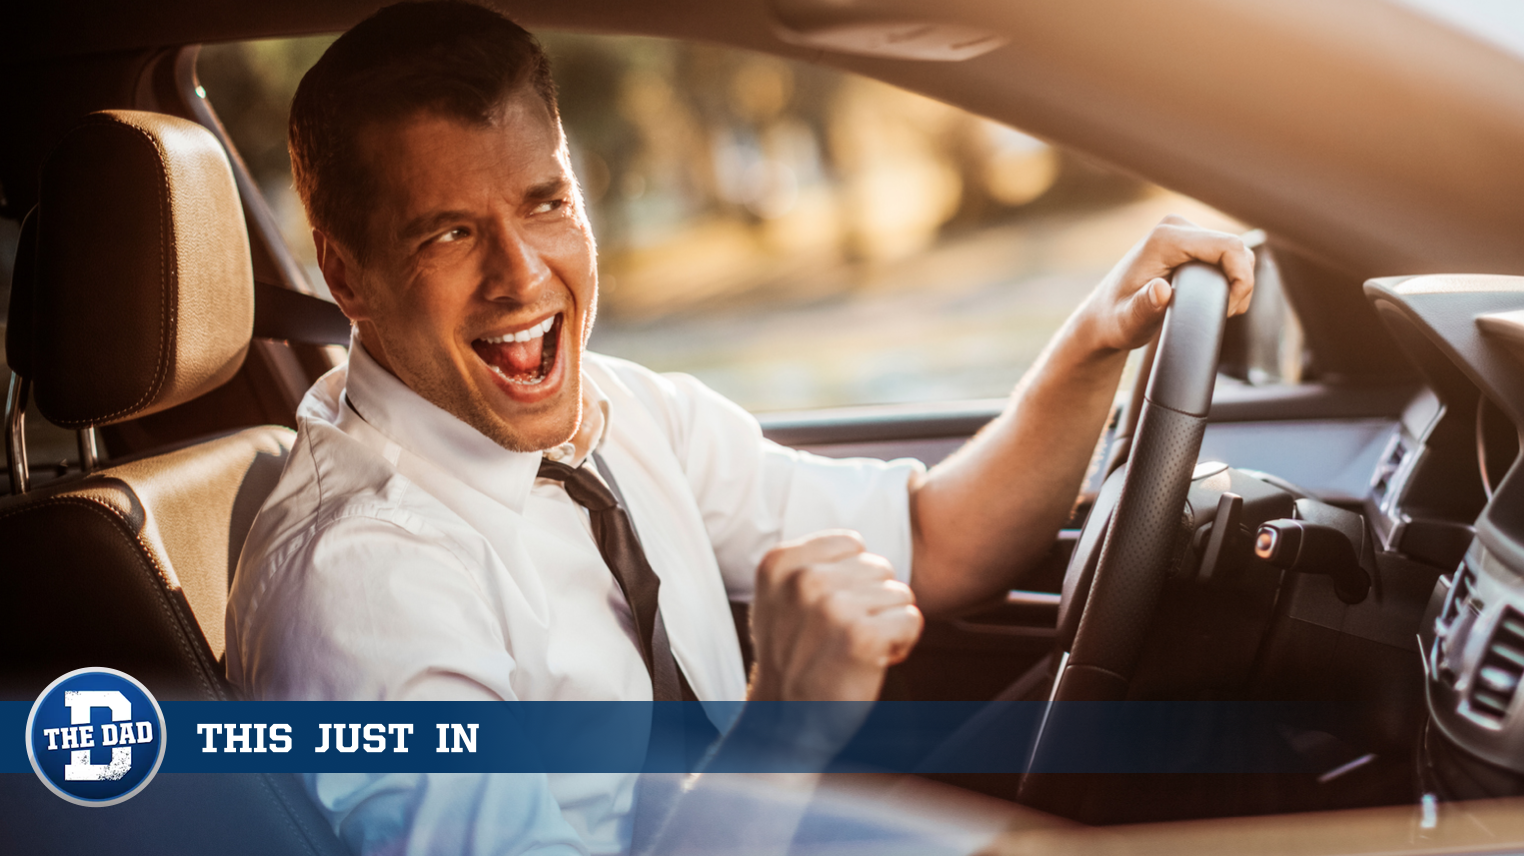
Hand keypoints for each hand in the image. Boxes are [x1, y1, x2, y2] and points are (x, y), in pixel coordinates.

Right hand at [748, 530, 922, 701]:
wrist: (784, 724)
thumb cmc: (794, 661)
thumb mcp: (781, 599)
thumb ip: (812, 564)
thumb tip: (859, 545)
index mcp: (780, 563)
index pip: (853, 544)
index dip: (853, 580)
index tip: (829, 613)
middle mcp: (804, 579)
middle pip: (879, 568)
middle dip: (872, 603)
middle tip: (842, 637)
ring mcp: (832, 606)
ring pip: (899, 594)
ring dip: (887, 624)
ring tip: (853, 650)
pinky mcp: (861, 636)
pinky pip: (911, 620)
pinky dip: (901, 644)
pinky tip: (871, 662)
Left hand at [1074, 214, 1255, 354]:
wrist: (1105, 316)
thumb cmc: (1115, 321)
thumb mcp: (1128, 323)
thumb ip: (1143, 308)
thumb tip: (1161, 291)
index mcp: (1165, 239)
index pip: (1229, 247)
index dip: (1240, 279)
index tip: (1227, 310)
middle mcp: (1175, 227)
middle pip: (1236, 248)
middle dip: (1240, 284)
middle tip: (1222, 315)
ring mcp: (1183, 231)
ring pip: (1235, 251)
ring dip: (1237, 282)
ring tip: (1219, 310)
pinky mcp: (1189, 241)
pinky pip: (1226, 254)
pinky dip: (1230, 277)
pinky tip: (1216, 299)